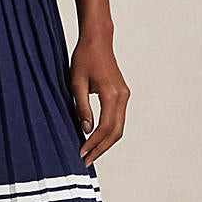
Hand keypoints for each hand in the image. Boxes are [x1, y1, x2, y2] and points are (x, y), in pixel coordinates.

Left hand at [70, 35, 128, 164]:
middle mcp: (122, 96)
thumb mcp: (76, 83)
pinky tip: (95, 139)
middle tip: (86, 161)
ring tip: (90, 153)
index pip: (105, 127)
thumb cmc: (84, 58)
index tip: (81, 153)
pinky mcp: (122, 95)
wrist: (97, 40)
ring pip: (119, 127)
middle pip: (116, 132)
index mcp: (112, 94)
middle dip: (101, 148)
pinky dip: (108, 132)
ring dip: (105, 142)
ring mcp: (124, 96)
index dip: (93, 143)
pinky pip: (118, 119)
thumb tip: (85, 130)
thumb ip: (81, 107)